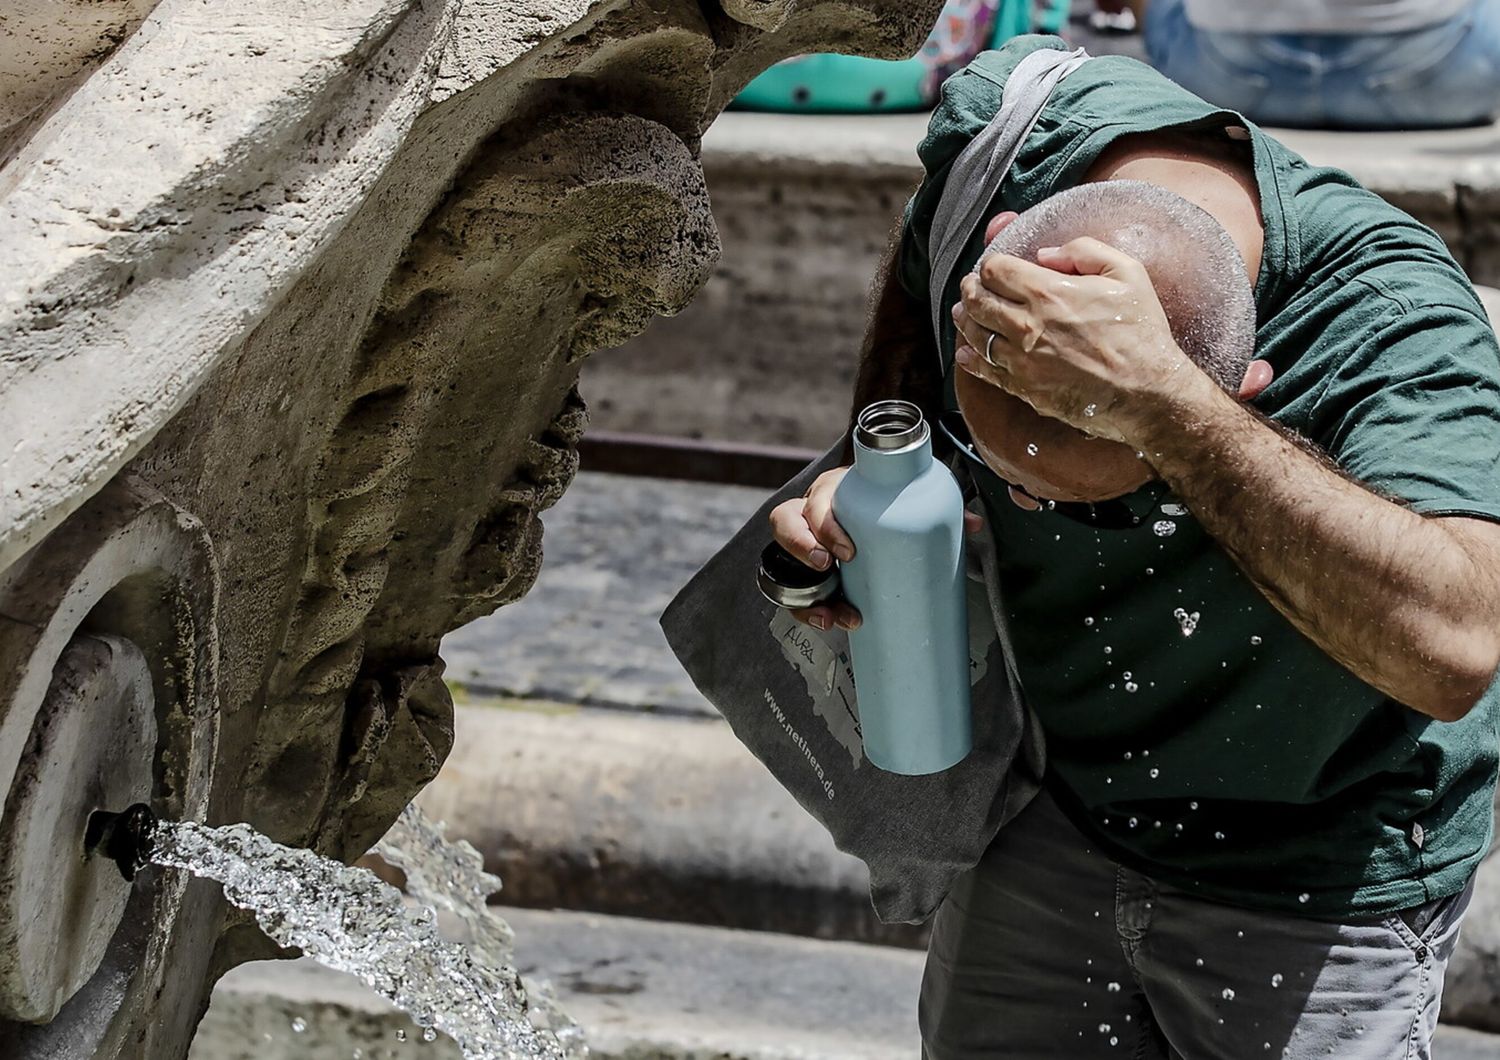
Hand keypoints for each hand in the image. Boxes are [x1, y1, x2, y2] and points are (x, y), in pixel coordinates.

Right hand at [768, 465, 982, 630]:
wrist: (876, 513)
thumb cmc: (885, 505)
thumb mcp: (904, 503)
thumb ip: (935, 509)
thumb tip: (971, 524)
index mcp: (836, 492)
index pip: (817, 500)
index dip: (825, 524)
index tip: (848, 550)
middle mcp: (812, 514)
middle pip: (787, 524)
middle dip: (803, 548)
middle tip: (829, 569)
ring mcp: (805, 543)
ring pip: (784, 564)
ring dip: (804, 595)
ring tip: (830, 616)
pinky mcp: (805, 572)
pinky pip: (793, 593)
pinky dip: (809, 612)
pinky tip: (830, 623)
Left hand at [950, 237, 1211, 444]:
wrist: (1147, 392)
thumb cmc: (1141, 332)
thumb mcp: (1127, 273)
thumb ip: (1084, 251)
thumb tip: (1045, 254)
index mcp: (1049, 293)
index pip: (996, 270)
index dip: (990, 264)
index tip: (993, 267)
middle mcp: (1028, 325)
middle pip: (978, 300)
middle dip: (971, 289)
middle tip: (972, 286)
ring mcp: (1022, 360)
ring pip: (976, 334)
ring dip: (966, 320)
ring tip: (964, 312)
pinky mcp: (1024, 388)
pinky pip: (985, 371)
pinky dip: (970, 359)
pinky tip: (967, 351)